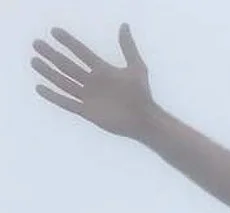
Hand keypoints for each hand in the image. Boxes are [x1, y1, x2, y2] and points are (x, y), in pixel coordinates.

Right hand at [31, 24, 154, 138]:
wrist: (144, 120)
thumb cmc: (142, 95)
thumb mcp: (136, 68)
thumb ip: (128, 47)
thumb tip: (124, 25)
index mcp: (102, 70)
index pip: (81, 52)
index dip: (68, 42)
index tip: (54, 31)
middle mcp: (92, 82)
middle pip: (67, 66)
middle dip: (52, 55)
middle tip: (37, 43)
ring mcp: (89, 97)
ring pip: (63, 82)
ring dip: (49, 72)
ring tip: (34, 61)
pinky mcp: (87, 112)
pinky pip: (67, 103)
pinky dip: (53, 96)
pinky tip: (40, 87)